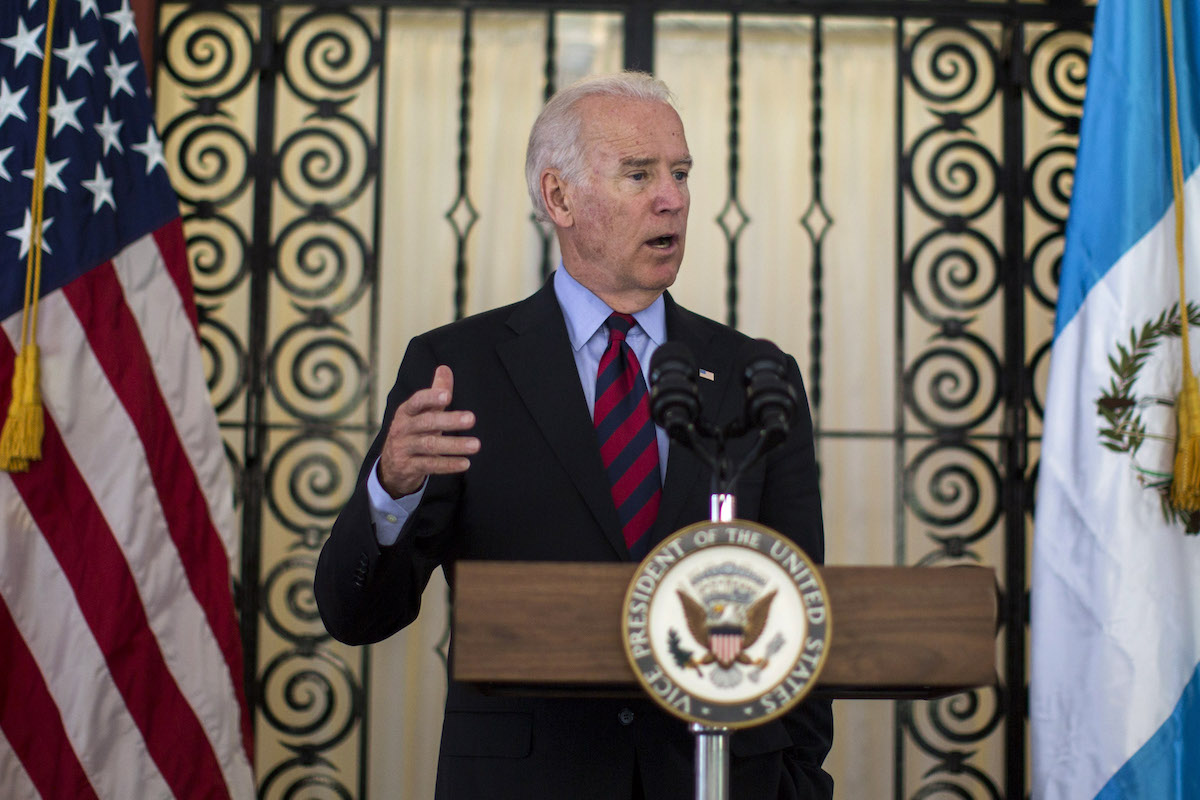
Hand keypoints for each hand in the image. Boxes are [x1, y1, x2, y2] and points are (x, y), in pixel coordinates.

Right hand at [377, 365, 478, 497]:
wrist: (392, 466)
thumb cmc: (413, 432)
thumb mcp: (421, 412)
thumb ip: (435, 392)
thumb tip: (445, 368)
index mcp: (406, 412)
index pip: (417, 402)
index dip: (431, 398)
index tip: (447, 396)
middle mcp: (402, 429)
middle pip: (426, 423)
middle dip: (449, 420)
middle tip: (472, 419)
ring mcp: (404, 448)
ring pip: (430, 445)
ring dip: (454, 445)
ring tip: (476, 445)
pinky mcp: (408, 467)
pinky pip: (430, 465)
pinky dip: (448, 465)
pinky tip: (465, 463)